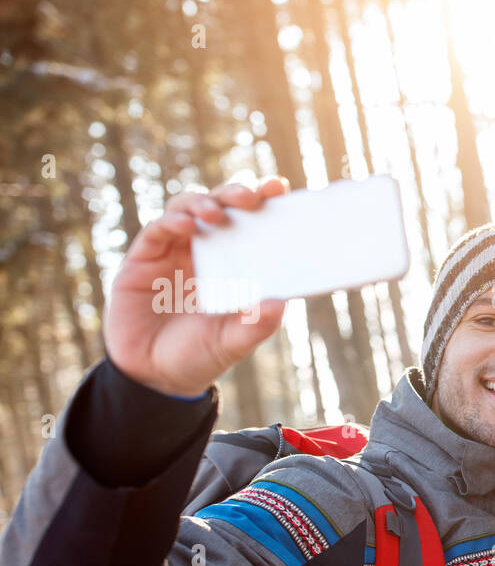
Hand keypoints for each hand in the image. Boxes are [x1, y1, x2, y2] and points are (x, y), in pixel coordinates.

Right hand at [104, 177, 290, 397]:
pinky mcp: (141, 261)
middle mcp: (203, 252)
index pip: (248, 223)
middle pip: (217, 207)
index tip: (279, 187)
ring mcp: (171, 253)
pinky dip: (172, 223)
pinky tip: (187, 225)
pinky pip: (156, 232)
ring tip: (216, 212)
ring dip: (202, 204)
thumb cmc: (200, 356)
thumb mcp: (233, 343)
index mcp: (232, 264)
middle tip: (250, 196)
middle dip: (233, 194)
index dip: (262, 201)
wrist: (155, 378)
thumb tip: (281, 303)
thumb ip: (256, 325)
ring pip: (185, 210)